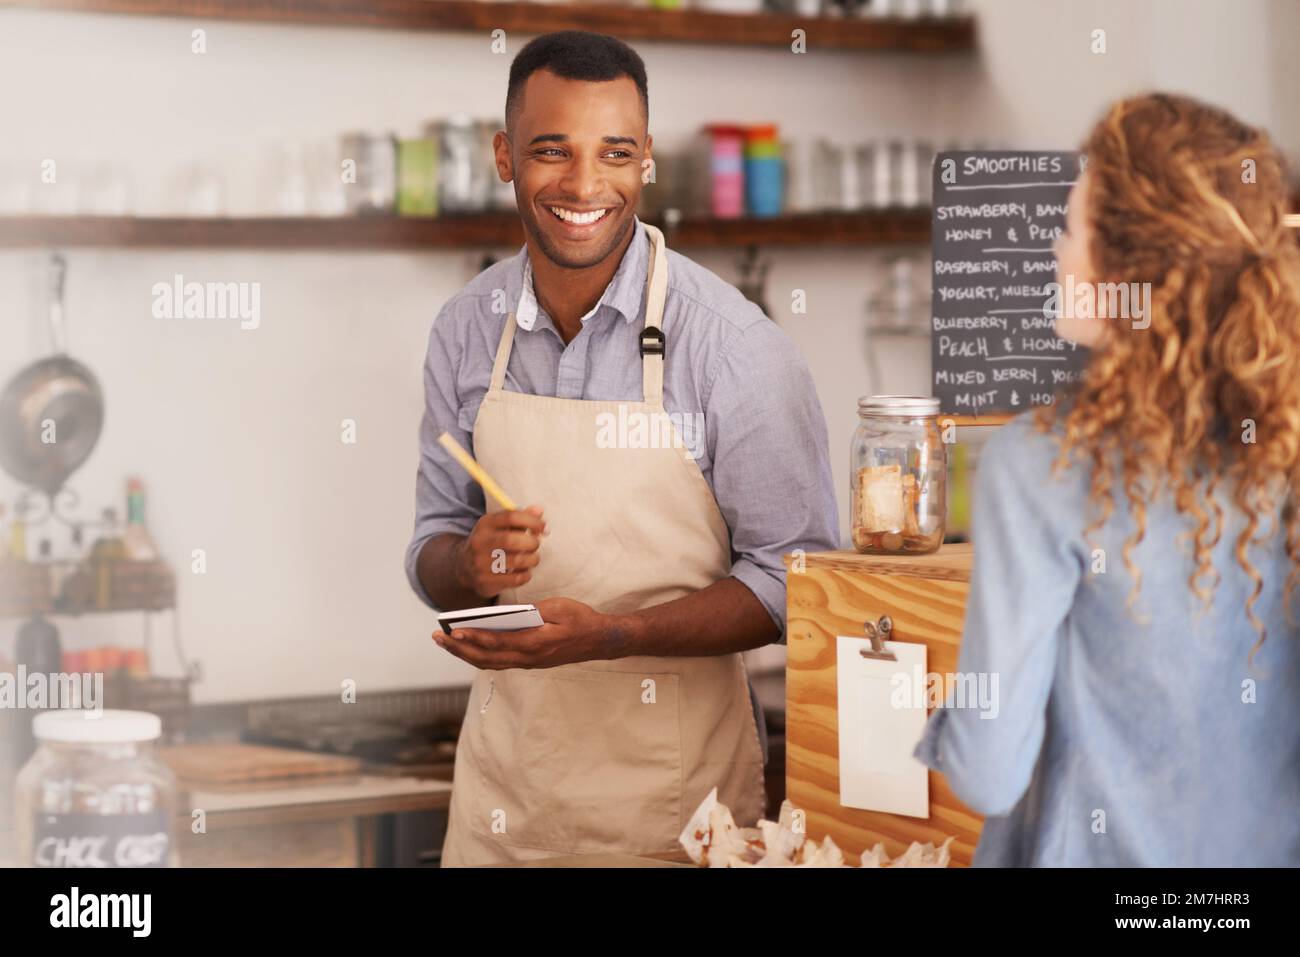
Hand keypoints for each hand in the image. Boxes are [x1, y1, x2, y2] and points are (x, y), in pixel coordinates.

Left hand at [432, 597, 619, 669]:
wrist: (598, 640)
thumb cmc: (580, 619)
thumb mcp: (558, 608)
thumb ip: (533, 611)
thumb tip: (509, 613)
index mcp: (536, 642)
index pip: (498, 642)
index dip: (474, 638)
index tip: (455, 631)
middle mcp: (528, 658)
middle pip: (486, 657)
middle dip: (459, 648)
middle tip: (438, 636)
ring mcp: (527, 663)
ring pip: (489, 663)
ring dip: (465, 654)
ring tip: (445, 641)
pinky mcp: (527, 662)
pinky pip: (497, 662)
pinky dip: (478, 656)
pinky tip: (465, 646)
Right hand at [453, 506, 545, 598]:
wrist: (465, 567)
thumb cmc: (491, 543)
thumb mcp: (501, 527)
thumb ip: (521, 518)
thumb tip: (539, 511)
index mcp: (485, 524)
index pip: (511, 517)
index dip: (532, 521)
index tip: (543, 527)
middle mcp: (480, 542)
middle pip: (512, 540)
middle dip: (532, 542)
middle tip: (535, 545)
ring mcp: (481, 563)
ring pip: (517, 561)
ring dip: (532, 559)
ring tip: (532, 558)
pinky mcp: (486, 581)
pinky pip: (516, 579)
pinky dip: (526, 575)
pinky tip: (524, 571)